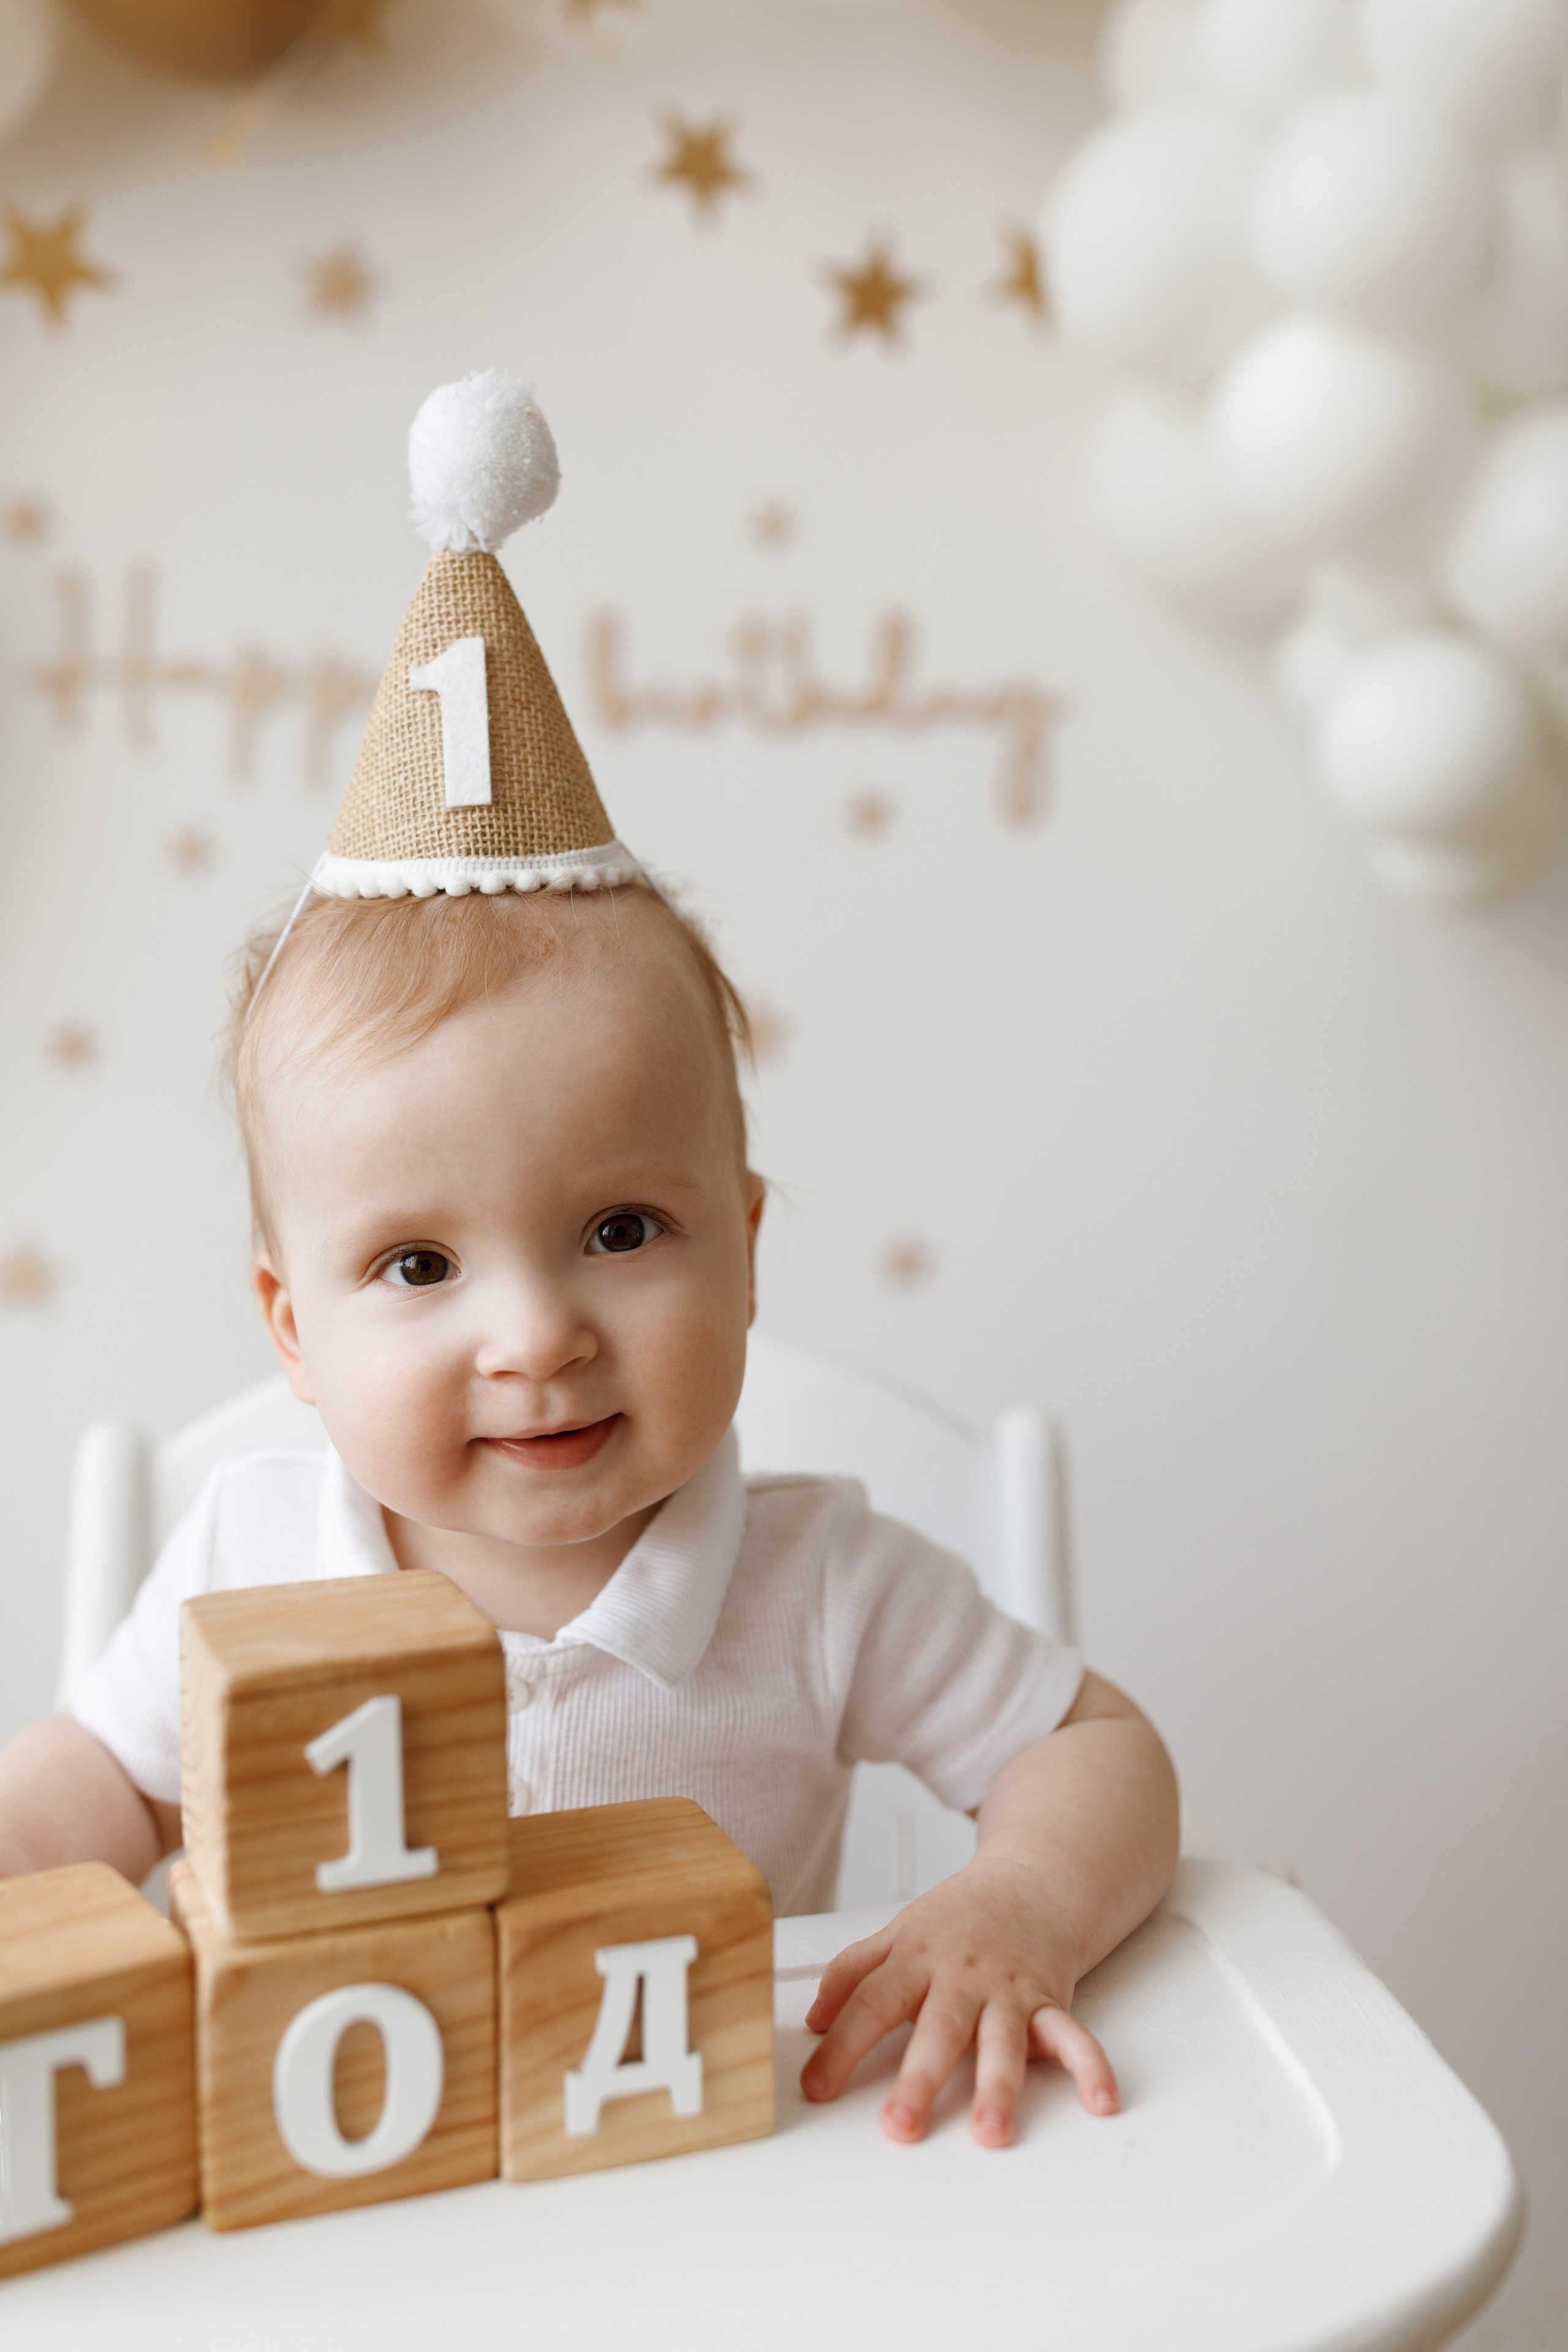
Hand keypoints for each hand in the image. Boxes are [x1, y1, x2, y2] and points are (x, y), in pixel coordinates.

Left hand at [798, 1852, 1118, 2147]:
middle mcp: (962, 1978)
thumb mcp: (896, 1933)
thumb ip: (851, 1974)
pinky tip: (1099, 2099)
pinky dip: (1091, 2067)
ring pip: (1003, 2041)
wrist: (1030, 1883)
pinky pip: (1073, 2036)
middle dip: (920, 2078)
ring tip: (990, 2131)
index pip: (872, 2003)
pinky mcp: (1050, 2003)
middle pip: (938, 2029)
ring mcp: (1009, 1992)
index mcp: (917, 1960)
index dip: (840, 2046)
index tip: (815, 2088)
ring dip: (998, 2087)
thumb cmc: (959, 1918)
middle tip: (900, 2124)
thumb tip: (812, 2019)